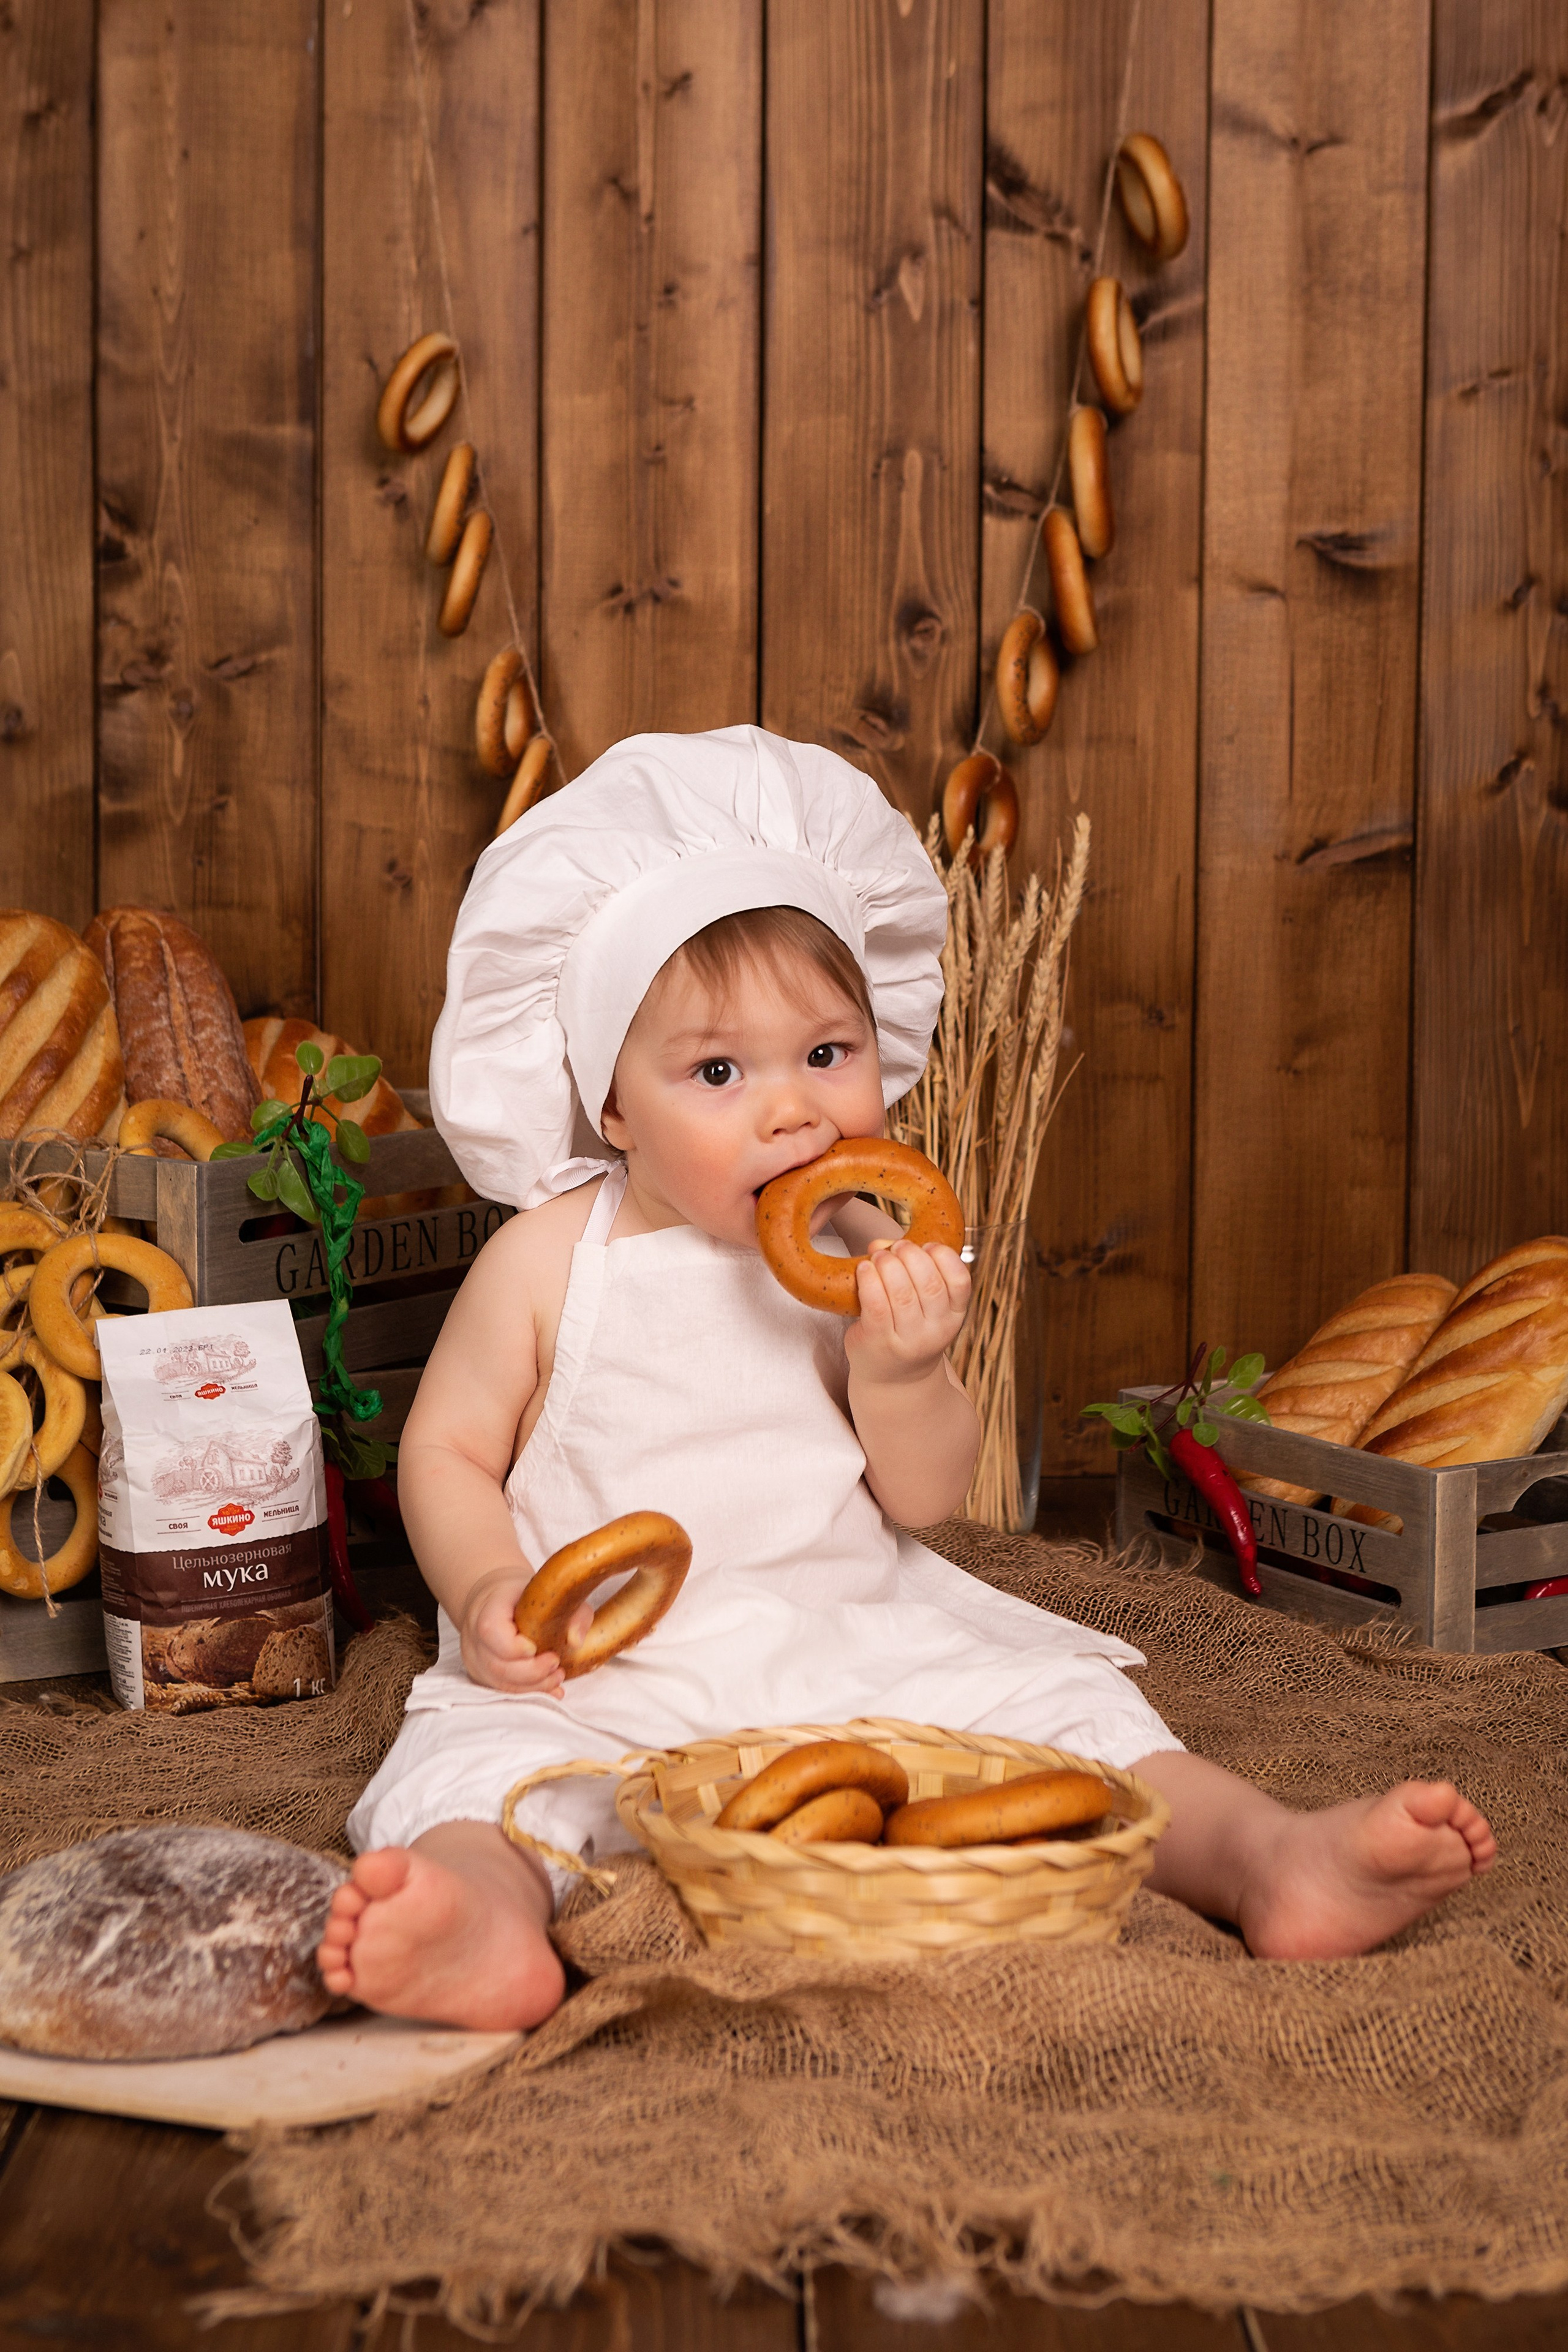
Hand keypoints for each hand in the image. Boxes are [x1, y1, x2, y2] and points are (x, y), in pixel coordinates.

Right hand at [458, 1568, 590, 1695]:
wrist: (494, 1600)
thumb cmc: (524, 1596)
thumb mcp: (553, 1593)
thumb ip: (573, 1612)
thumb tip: (575, 1641)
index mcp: (488, 1608)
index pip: (491, 1631)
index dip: (514, 1646)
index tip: (536, 1647)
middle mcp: (475, 1637)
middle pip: (498, 1665)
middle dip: (532, 1672)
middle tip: (556, 1664)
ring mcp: (476, 1660)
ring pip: (500, 1683)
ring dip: (534, 1686)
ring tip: (557, 1677)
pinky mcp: (483, 1675)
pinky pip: (503, 1691)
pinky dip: (530, 1693)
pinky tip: (551, 1690)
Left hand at [844, 1238, 969, 1385]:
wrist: (893, 1380)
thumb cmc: (907, 1330)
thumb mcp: (923, 1306)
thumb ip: (910, 1271)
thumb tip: (882, 1243)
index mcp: (954, 1316)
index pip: (960, 1281)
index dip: (944, 1256)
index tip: (927, 1245)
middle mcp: (936, 1331)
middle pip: (929, 1283)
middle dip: (911, 1255)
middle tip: (896, 1246)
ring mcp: (908, 1340)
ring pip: (901, 1292)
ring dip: (887, 1264)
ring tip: (878, 1255)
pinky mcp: (880, 1342)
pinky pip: (876, 1305)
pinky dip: (869, 1281)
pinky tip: (863, 1269)